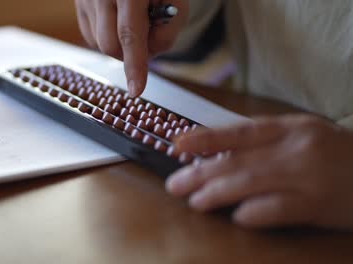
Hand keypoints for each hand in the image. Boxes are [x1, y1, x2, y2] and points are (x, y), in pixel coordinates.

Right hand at [75, 0, 188, 96]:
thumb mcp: (177, 2)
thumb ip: (167, 33)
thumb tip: (145, 58)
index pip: (129, 34)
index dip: (134, 65)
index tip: (136, 90)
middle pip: (110, 45)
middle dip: (128, 55)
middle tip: (147, 38)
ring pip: (98, 43)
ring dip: (119, 44)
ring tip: (133, 20)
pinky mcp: (78, 3)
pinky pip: (91, 35)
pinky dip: (107, 36)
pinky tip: (118, 19)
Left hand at [166, 114, 352, 229]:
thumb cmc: (337, 154)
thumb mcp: (302, 136)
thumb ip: (265, 141)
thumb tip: (219, 152)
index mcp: (289, 128)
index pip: (238, 131)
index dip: (205, 138)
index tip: (177, 145)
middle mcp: (295, 148)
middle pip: (237, 160)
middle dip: (200, 173)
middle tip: (175, 184)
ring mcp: (307, 175)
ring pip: (251, 182)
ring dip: (217, 193)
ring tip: (195, 202)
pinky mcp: (319, 203)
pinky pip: (279, 208)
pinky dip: (254, 213)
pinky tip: (236, 217)